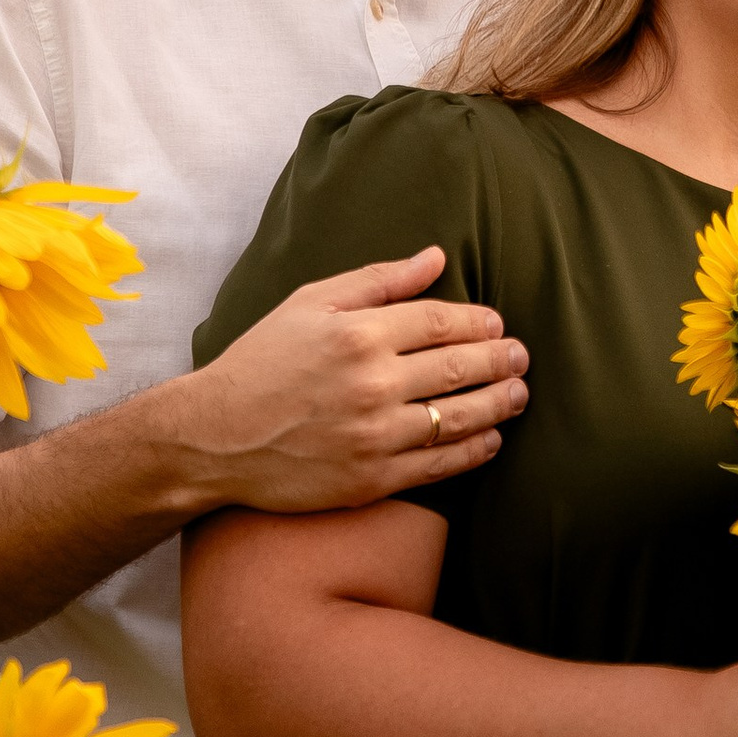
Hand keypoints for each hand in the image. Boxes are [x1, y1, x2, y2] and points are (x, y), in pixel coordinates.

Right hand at [171, 248, 528, 515]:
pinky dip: (475, 450)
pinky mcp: (371, 479)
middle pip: (460, 368)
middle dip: (501, 360)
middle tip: (521, 357)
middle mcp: (372, 383)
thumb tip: (437, 257)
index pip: (444, 322)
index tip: (497, 324)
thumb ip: (378, 280)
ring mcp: (374, 435)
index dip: (481, 322)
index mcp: (359, 333)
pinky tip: (491, 438)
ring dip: (500, 404)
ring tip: (518, 394)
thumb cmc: (262, 361)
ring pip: (460, 418)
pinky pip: (440, 464)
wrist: (216, 435)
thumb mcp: (310, 303)